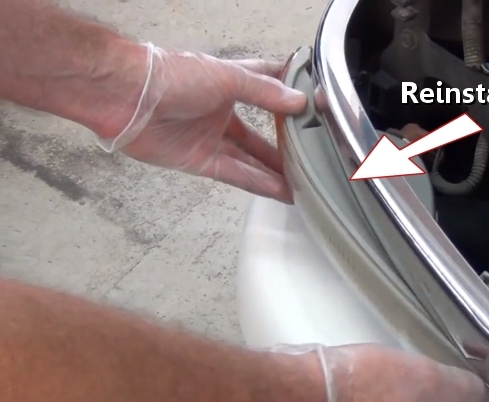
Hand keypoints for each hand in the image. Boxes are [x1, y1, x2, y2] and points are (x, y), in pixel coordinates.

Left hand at [99, 42, 306, 202]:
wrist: (127, 98)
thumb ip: (265, 93)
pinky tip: (283, 191)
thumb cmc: (172, 77)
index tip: (312, 102)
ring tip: (305, 181)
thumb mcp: (227, 78)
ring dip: (276, 169)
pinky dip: (260, 183)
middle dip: (284, 142)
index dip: (287, 90)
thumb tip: (299, 103)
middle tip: (314, 154)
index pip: (265, 84)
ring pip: (251, 158)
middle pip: (260, 131)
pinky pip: (236, 175)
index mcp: (228, 82)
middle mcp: (221, 111)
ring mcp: (210, 138)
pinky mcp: (200, 161)